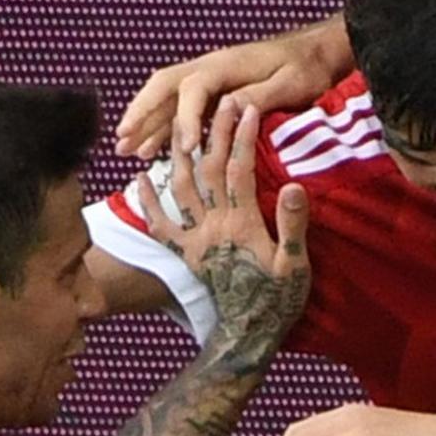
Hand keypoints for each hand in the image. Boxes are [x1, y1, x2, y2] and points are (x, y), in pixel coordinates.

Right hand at [115, 17, 350, 158]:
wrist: (316, 52)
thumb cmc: (307, 69)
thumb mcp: (291, 84)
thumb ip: (260, 95)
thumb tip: (229, 107)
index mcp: (227, 65)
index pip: (194, 89)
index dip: (187, 118)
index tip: (186, 147)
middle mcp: (210, 67)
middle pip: (164, 86)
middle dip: (142, 113)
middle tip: (123, 140)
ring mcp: (209, 77)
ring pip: (166, 96)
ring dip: (145, 121)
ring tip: (125, 150)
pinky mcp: (213, 89)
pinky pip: (179, 105)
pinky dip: (163, 125)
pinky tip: (152, 147)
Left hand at [138, 100, 311, 344]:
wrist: (248, 333)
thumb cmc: (278, 299)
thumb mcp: (295, 265)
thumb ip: (292, 226)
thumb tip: (296, 186)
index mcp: (242, 225)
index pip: (239, 171)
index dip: (242, 138)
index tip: (247, 108)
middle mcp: (213, 226)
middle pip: (208, 170)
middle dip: (213, 132)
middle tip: (219, 102)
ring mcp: (195, 239)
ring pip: (180, 188)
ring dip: (179, 154)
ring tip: (181, 125)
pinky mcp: (185, 253)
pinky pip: (159, 225)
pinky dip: (147, 200)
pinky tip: (139, 177)